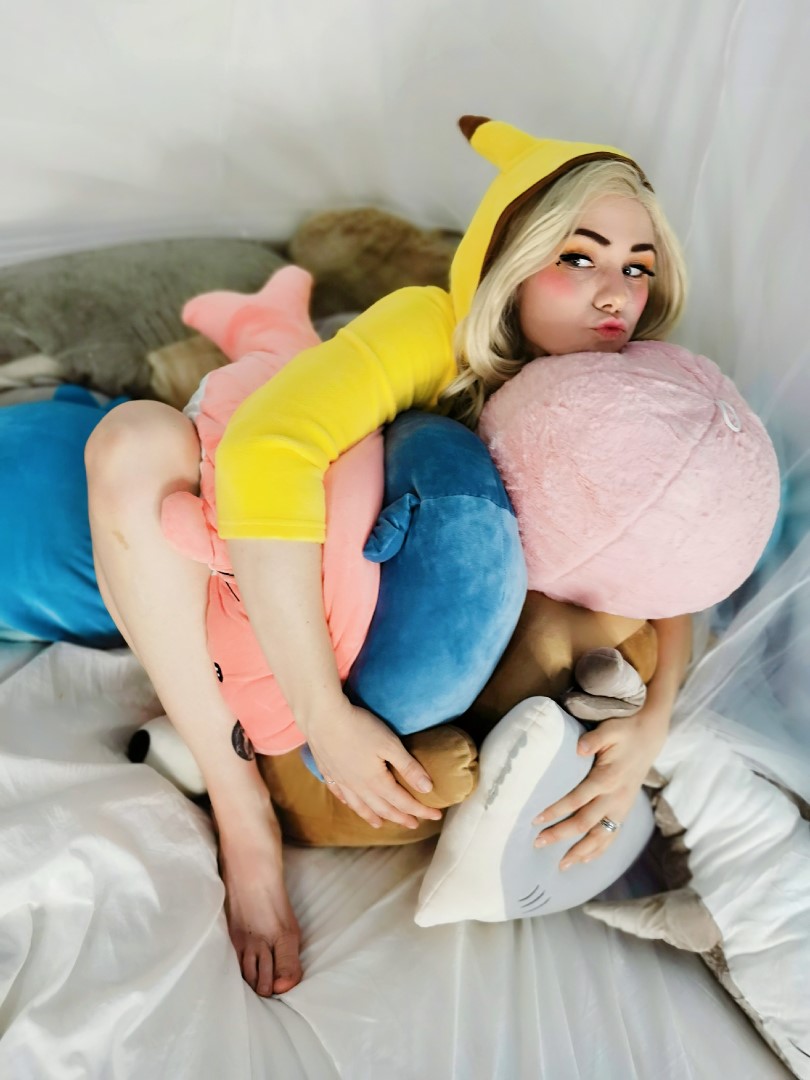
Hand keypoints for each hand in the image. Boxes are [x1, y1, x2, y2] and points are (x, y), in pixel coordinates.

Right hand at [304, 698, 442, 829]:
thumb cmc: (359, 727)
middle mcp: (358, 787)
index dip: (421, 810)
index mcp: (376, 782)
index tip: (436, 815)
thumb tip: (427, 789)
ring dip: (374, 817)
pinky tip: (351, 804)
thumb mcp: (390, 744)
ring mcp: (341, 780)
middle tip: (415, 824)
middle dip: (401, 817)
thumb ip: (408, 767)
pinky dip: (349, 804)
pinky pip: (341, 795)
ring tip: (381, 825)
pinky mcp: (328, 771)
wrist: (322, 717)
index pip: (403, 802)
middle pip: (383, 808)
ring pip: (360, 806)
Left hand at [531, 704, 668, 869]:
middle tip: (537, 843)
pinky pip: (612, 835)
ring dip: (580, 852)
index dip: (556, 811)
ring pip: (601, 836)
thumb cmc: (625, 730)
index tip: (536, 820)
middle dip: (561, 835)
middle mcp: (616, 796)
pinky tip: (585, 860)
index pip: (577, 799)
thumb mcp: (610, 729)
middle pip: (585, 822)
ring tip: (561, 865)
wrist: (649, 736)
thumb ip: (594, 739)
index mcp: (608, 777)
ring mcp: (622, 806)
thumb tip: (579, 749)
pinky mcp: (625, 809)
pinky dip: (599, 850)